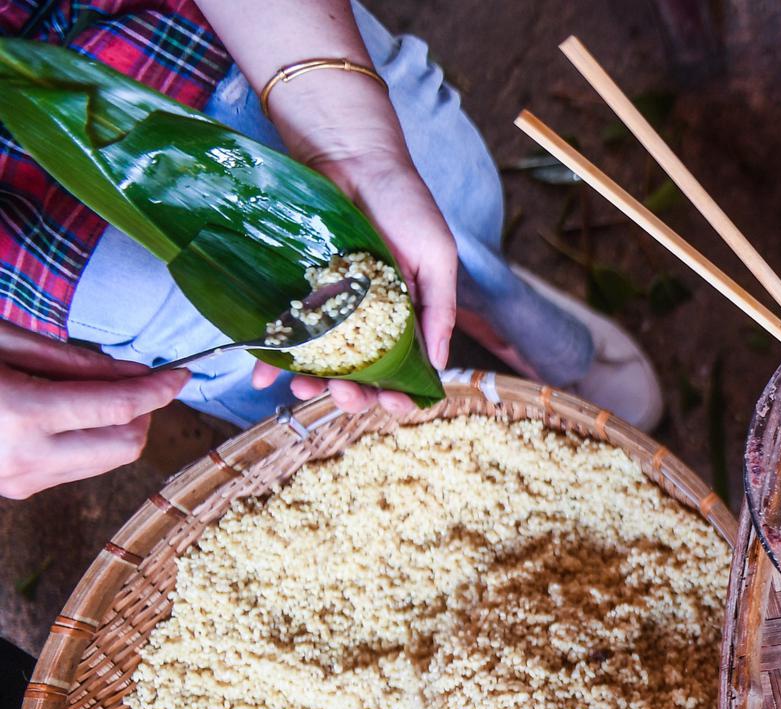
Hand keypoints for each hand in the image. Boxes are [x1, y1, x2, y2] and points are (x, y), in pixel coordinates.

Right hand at [0, 324, 185, 498]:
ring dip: (118, 428)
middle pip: (126, 446)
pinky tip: (65, 416)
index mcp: (21, 414)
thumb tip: (137, 374)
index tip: (179, 375)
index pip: (117, 408)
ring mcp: (23, 479)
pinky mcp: (20, 488)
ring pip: (109, 462)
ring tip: (88, 394)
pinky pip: (80, 467)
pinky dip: (90, 441)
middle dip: (142, 413)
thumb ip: (74, 361)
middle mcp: (26, 458)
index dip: (157, 391)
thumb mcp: (4, 342)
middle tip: (132, 383)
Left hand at [252, 77, 456, 415]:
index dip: (398, 391)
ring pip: (317, 358)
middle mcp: (364, 315)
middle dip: (352, 392)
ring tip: (304, 386)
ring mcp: (326, 303)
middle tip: (346, 394)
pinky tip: (262, 374)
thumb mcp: (437, 257)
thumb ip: (439, 309)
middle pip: (357, 370)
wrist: (350, 153)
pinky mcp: (293, 287)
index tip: (394, 404)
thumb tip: (440, 364)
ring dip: (311, 381)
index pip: (402, 366)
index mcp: (404, 313)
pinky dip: (270, 356)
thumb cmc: (404, 201)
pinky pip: (280, 329)